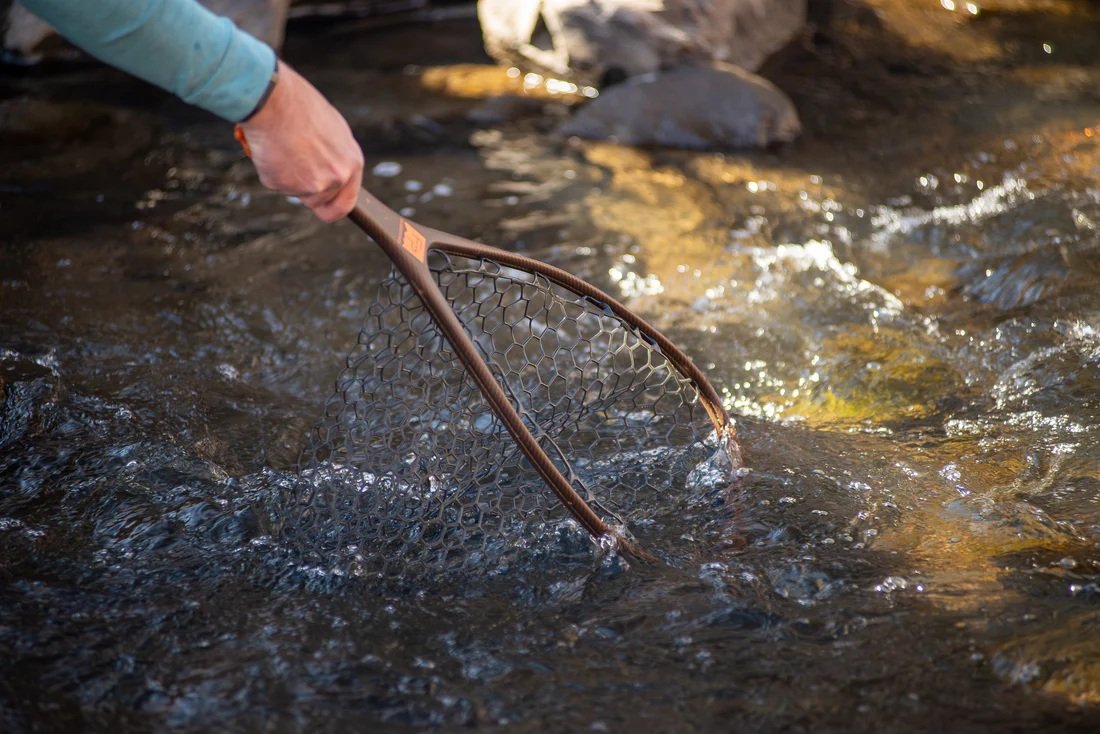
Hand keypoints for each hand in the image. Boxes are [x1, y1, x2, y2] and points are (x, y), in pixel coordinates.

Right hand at [238, 60, 363, 221]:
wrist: (273, 99)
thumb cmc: (299, 105)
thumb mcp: (332, 129)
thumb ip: (334, 155)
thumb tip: (329, 167)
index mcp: (352, 163)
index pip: (347, 202)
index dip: (333, 206)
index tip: (324, 206)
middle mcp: (336, 177)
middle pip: (319, 201)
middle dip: (304, 188)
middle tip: (293, 163)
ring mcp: (312, 184)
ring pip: (295, 192)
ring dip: (287, 177)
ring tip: (283, 146)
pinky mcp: (286, 186)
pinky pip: (275, 183)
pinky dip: (269, 169)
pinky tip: (271, 147)